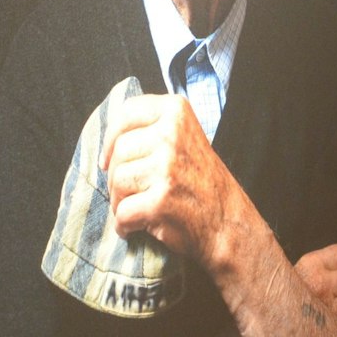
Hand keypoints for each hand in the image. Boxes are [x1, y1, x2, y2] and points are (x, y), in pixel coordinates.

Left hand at [105, 94, 253, 268]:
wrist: (228, 222)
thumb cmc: (201, 182)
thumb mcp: (185, 137)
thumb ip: (152, 127)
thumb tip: (108, 137)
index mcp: (176, 112)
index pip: (127, 112)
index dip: (112, 138)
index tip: (112, 157)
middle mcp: (172, 134)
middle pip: (118, 151)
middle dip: (118, 176)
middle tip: (137, 190)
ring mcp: (167, 167)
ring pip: (116, 181)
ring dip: (121, 201)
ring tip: (142, 206)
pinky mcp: (160, 200)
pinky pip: (122, 212)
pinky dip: (126, 225)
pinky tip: (141, 225)